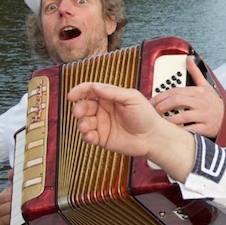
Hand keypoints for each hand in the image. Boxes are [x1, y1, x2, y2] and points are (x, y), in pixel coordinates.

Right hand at [69, 81, 196, 179]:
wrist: (153, 137)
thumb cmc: (146, 115)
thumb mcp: (132, 98)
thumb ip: (113, 92)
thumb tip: (95, 86)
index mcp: (110, 97)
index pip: (90, 90)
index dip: (79, 91)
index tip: (71, 95)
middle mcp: (104, 109)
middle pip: (84, 106)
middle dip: (78, 109)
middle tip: (78, 113)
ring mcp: (102, 124)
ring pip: (83, 122)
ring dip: (81, 124)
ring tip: (86, 127)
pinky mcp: (102, 138)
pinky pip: (88, 136)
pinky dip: (86, 136)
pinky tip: (90, 136)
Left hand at [151, 56, 222, 137]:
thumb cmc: (214, 103)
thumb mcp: (206, 86)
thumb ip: (195, 72)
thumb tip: (188, 58)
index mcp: (198, 91)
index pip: (176, 91)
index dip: (161, 96)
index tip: (152, 102)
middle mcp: (201, 102)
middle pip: (177, 101)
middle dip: (162, 106)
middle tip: (153, 111)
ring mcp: (204, 115)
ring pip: (182, 117)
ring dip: (168, 120)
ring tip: (159, 122)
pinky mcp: (206, 128)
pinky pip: (190, 130)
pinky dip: (180, 131)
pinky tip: (172, 131)